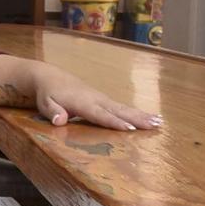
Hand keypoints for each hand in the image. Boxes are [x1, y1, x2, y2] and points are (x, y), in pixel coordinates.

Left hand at [23, 62, 160, 130]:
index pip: (100, 114)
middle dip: (137, 118)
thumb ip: (53, 112)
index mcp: (82, 103)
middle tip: (155, 125)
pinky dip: (136, 112)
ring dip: (142, 115)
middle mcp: (96, 99)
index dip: (114, 122)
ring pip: (124, 108)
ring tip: (160, 122)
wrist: (49, 77)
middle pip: (118, 110)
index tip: (129, 128)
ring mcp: (101, 98)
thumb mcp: (44, 103)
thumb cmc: (47, 94)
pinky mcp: (103, 99)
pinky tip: (149, 118)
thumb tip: (59, 121)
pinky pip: (121, 107)